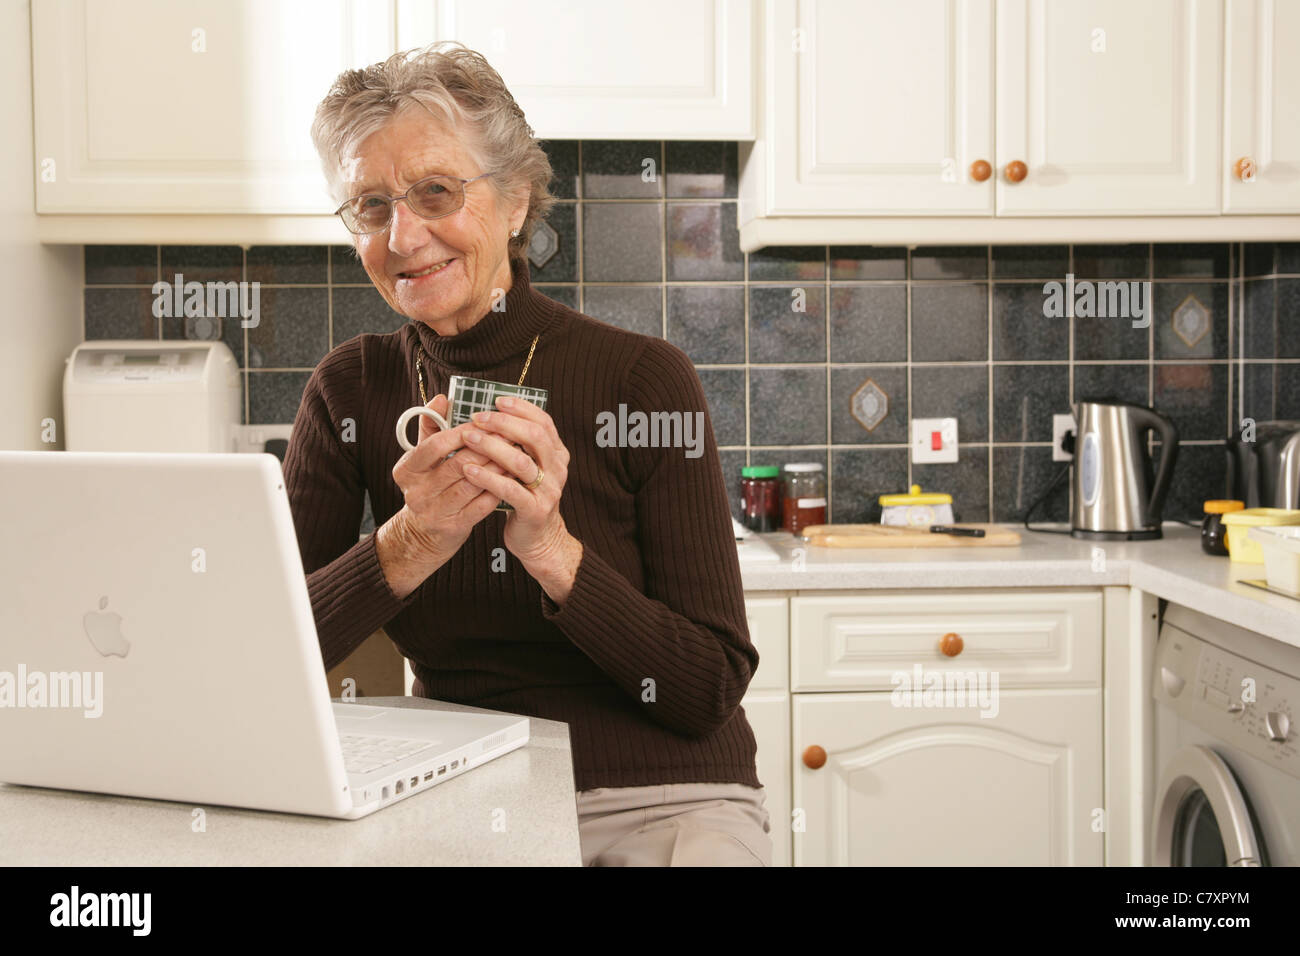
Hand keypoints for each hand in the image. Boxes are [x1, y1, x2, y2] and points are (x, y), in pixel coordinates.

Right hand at [377, 394, 506, 596]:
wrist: (423, 533)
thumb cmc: (428, 485)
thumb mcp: (422, 459)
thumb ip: (430, 427)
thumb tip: (441, 399)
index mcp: (406, 470)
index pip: (435, 446)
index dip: (461, 433)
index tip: (483, 422)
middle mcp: (417, 492)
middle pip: (457, 464)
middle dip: (485, 448)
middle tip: (507, 435)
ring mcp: (434, 512)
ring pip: (472, 484)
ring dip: (496, 467)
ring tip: (514, 453)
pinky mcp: (453, 528)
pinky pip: (481, 505)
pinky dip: (498, 489)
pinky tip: (511, 478)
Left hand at [457, 396, 582, 601]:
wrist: (537, 538)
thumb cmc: (524, 496)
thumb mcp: (526, 466)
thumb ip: (516, 443)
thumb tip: (489, 413)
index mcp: (557, 453)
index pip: (544, 422)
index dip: (521, 408)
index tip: (496, 400)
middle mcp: (557, 469)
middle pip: (535, 436)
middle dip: (504, 424)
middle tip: (478, 418)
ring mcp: (548, 490)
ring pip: (522, 462)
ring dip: (492, 447)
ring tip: (469, 438)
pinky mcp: (535, 510)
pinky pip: (511, 490)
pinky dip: (488, 478)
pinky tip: (469, 471)